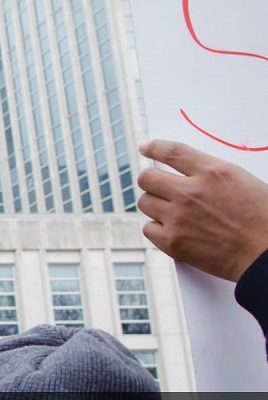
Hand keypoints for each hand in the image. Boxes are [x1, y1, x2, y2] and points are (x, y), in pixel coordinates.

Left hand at [137, 140, 267, 281]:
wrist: (265, 251)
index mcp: (213, 172)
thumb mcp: (241, 180)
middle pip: (147, 178)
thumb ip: (209, 173)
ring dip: (154, 204)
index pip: (172, 152)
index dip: (155, 148)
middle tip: (158, 187)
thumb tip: (183, 172)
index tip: (146, 148)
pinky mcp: (172, 241)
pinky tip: (173, 229)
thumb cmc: (261, 217)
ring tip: (172, 211)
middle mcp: (191, 192)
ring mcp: (178, 217)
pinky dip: (157, 228)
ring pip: (145, 202)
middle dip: (151, 180)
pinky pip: (148, 228)